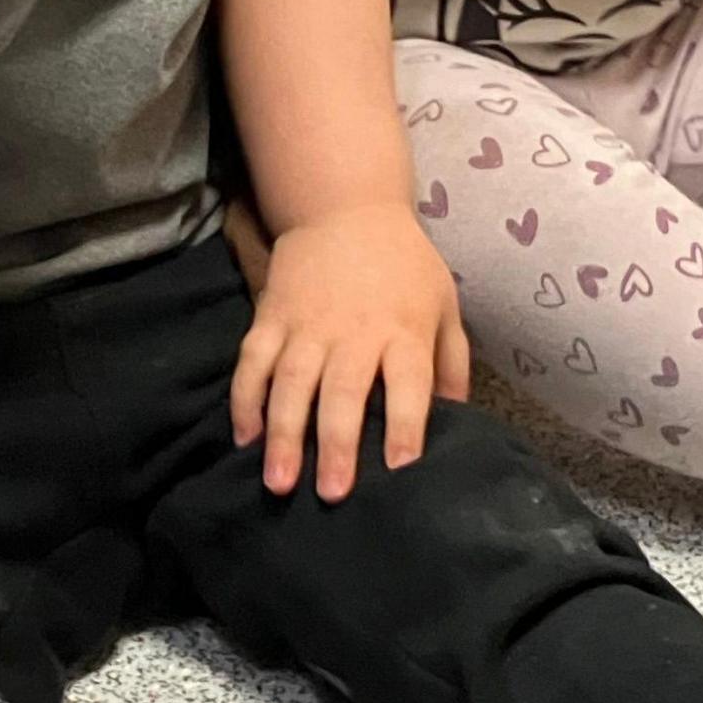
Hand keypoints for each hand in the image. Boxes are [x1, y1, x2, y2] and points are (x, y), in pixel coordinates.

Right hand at [230, 204, 469, 501]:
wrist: (345, 208)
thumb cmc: (404, 267)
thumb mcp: (444, 305)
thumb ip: (451, 364)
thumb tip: (457, 422)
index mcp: (405, 330)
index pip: (408, 381)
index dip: (405, 424)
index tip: (399, 469)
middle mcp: (355, 330)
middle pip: (344, 390)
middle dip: (336, 444)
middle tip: (331, 494)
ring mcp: (307, 324)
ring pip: (291, 382)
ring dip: (284, 433)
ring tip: (279, 482)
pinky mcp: (271, 316)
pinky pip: (253, 361)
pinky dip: (246, 399)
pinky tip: (245, 438)